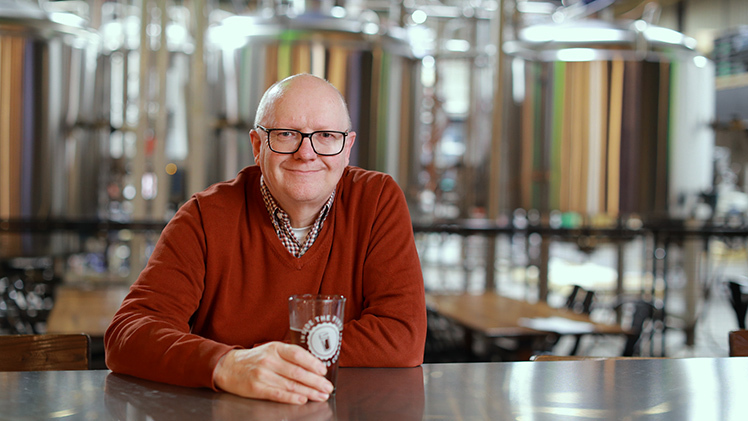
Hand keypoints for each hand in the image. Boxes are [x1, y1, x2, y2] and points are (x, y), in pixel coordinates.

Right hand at [212, 342, 332, 403]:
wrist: (228, 367)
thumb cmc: (255, 359)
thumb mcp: (272, 350)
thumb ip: (290, 355)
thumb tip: (314, 365)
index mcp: (275, 348)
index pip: (297, 354)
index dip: (312, 363)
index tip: (324, 371)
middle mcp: (269, 360)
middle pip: (297, 372)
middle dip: (315, 381)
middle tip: (327, 387)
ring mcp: (262, 375)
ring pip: (290, 385)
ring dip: (308, 392)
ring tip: (320, 395)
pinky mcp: (256, 389)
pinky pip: (278, 394)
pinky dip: (291, 398)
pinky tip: (302, 399)